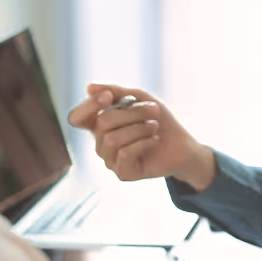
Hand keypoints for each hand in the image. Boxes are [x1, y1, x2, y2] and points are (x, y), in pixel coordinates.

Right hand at [68, 84, 216, 190]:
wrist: (183, 145)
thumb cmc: (160, 120)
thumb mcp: (139, 98)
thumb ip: (115, 92)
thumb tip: (88, 87)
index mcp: (100, 125)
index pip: (78, 117)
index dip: (89, 105)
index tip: (109, 96)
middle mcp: (100, 143)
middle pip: (103, 123)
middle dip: (132, 113)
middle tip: (154, 110)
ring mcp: (110, 160)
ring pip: (112, 139)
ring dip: (140, 128)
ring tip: (155, 127)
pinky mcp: (123, 173)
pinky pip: (125, 153)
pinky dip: (143, 143)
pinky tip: (155, 140)